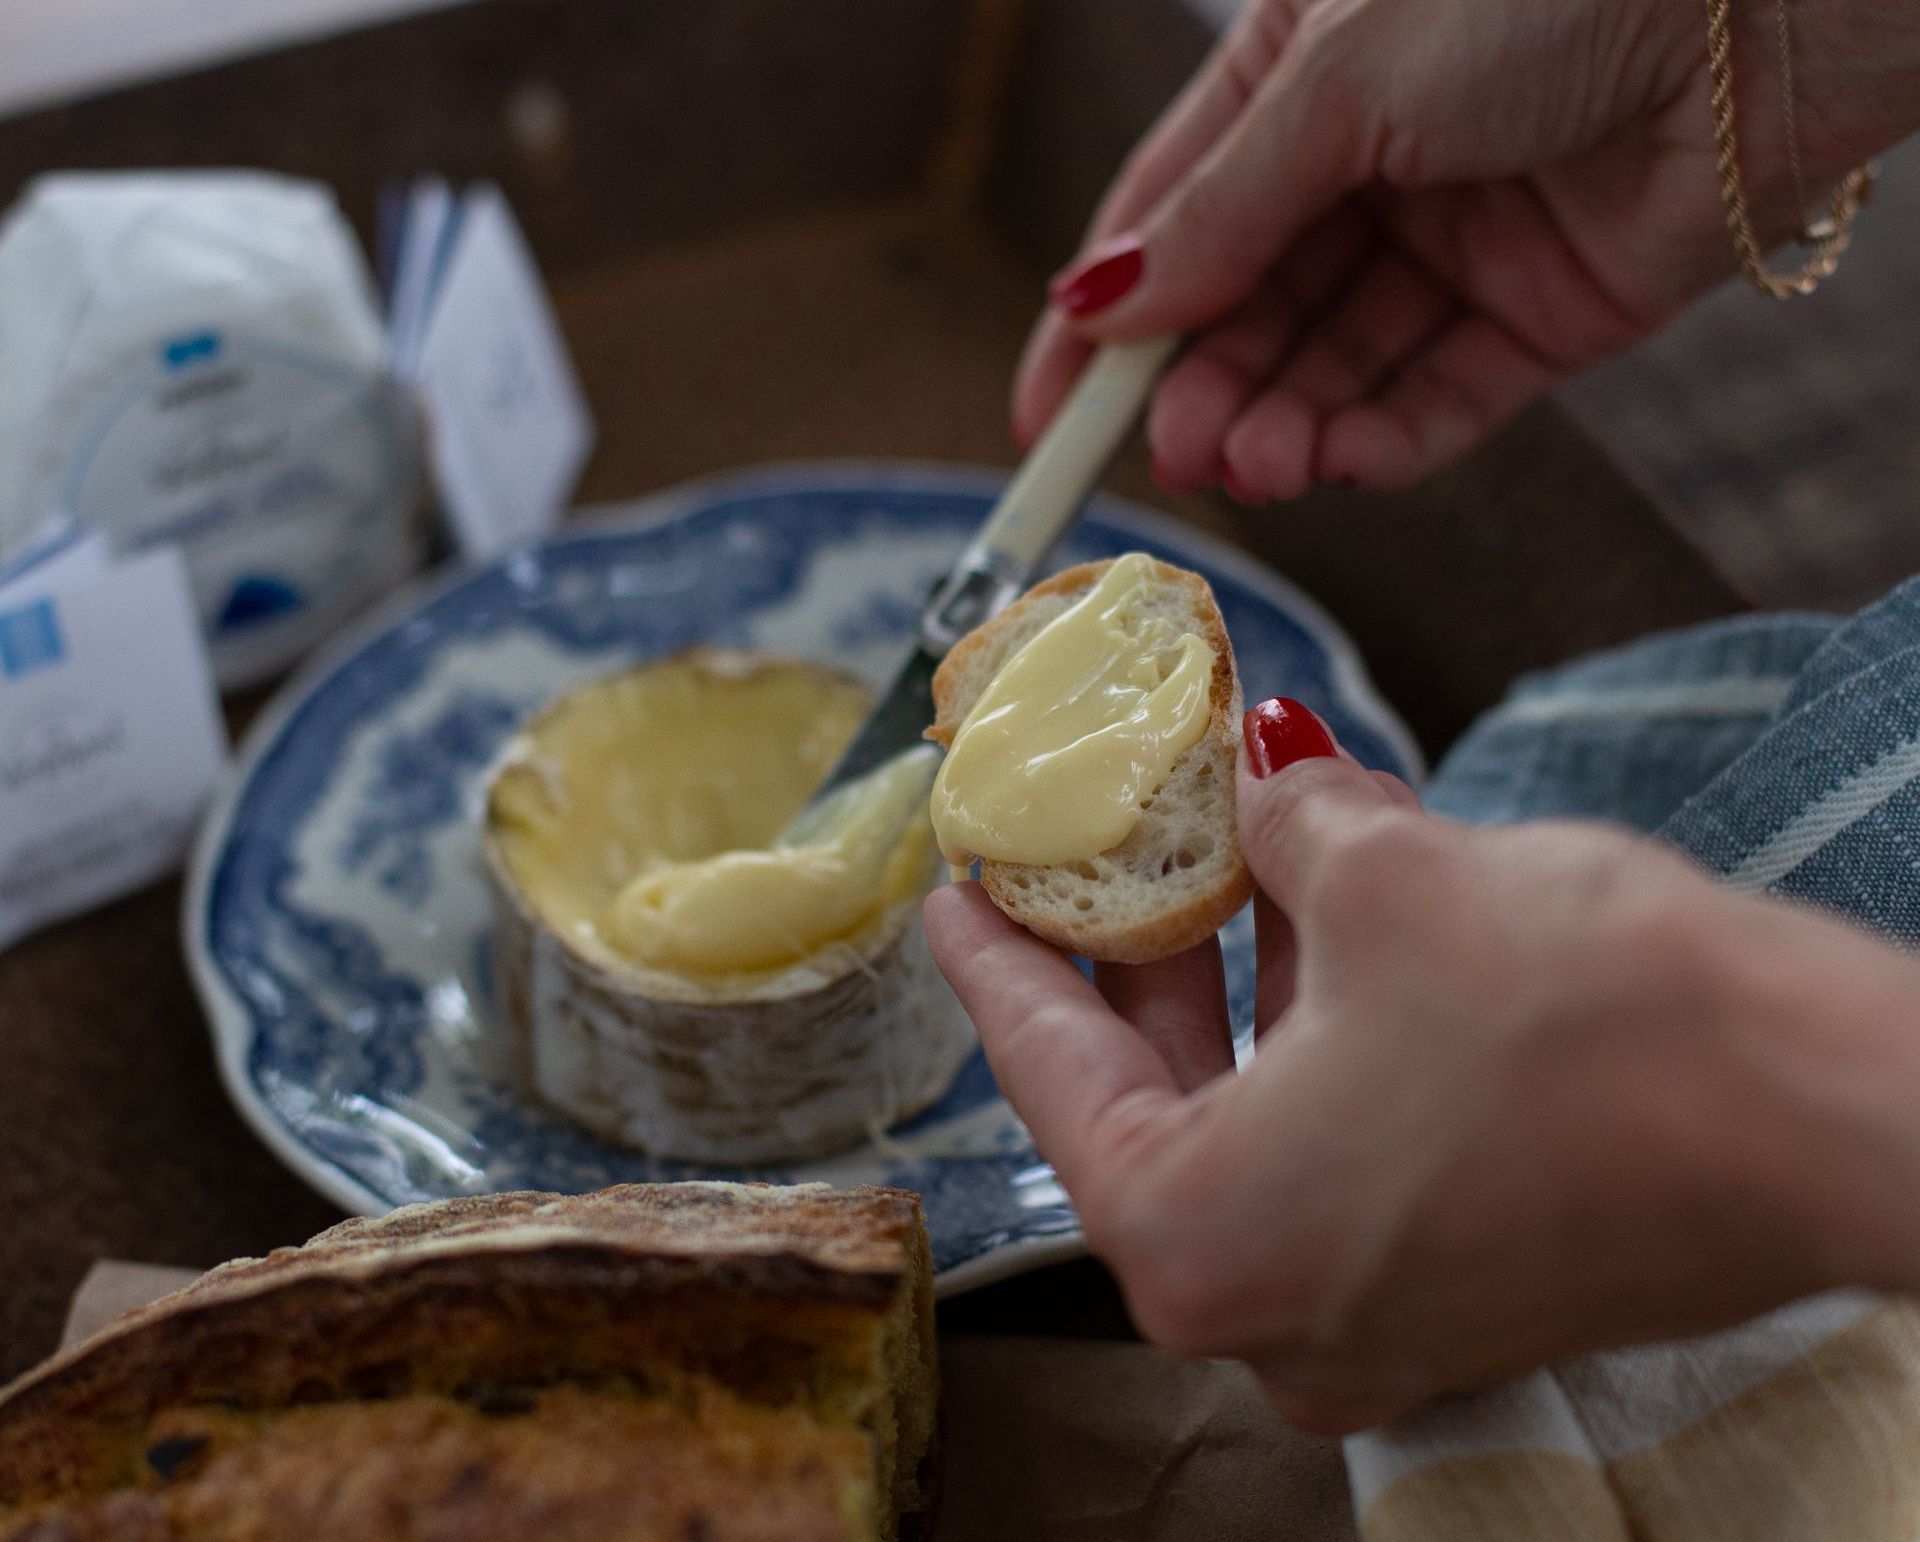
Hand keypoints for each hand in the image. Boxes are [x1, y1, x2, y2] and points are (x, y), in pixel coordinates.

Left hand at [923, 703, 1919, 1430]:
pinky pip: (1343, 1148)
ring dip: (1244, 983)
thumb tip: (1261, 783)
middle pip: (1151, 1099)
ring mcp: (1372, 1318)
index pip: (1047, 1071)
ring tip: (1220, 854)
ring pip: (1257, 1118)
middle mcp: (1269, 1313)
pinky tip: (1333, 921)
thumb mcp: (1386, 878)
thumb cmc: (1587, 1019)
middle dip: (1131, 956)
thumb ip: (1285, 827)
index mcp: (1197, 1241)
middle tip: (1085, 857)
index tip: (952, 896)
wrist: (1826, 1110)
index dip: (994, 962)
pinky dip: (1323, 1038)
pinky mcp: (1464, 1288)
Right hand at [1016, 0, 1919, 498]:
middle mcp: (1367, 161)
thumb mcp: (1343, 82)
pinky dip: (1383, 436)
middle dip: (1205, 388)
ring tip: (1258, 467)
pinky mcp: (1540, 310)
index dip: (1098, 326)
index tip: (1042, 421)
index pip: (1168, 219)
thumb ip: (1222, 209)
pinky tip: (1338, 461)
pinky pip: (1437, 393)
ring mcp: (1453, 239)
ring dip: (1286, 423)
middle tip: (1177, 456)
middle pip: (1249, 307)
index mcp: (1297, 74)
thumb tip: (1101, 301)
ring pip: (1337, 362)